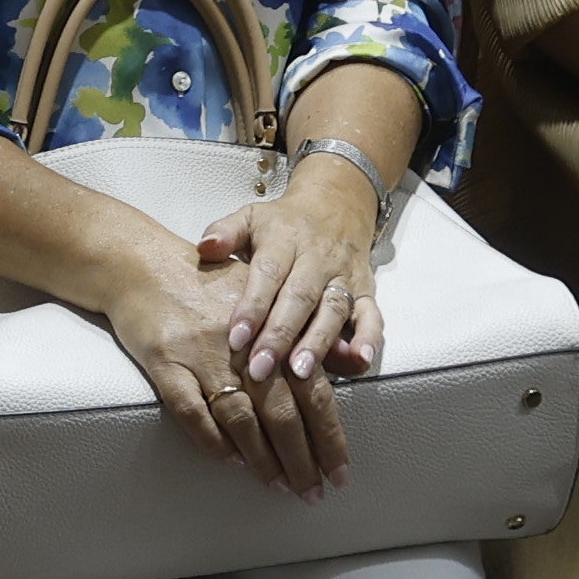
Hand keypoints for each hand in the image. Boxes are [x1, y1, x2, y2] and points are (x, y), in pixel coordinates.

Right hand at [101, 227, 344, 493]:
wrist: (144, 264)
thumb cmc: (210, 286)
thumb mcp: (265, 298)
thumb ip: (307, 333)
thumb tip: (354, 363)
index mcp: (273, 329)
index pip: (314, 390)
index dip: (329, 436)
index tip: (341, 473)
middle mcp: (243, 344)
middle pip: (282, 411)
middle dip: (302, 458)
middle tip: (314, 493)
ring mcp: (203, 354)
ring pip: (240, 418)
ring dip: (263, 459)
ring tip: (280, 486)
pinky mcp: (165, 362)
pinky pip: (190, 410)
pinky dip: (211, 440)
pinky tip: (229, 462)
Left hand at [190, 152, 389, 389]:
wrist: (335, 205)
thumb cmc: (282, 224)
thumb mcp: (250, 217)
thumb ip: (226, 232)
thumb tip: (205, 248)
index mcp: (285, 240)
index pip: (268, 275)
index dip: (253, 307)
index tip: (236, 339)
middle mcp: (317, 259)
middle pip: (300, 298)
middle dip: (280, 336)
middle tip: (260, 369)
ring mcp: (344, 276)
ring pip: (334, 310)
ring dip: (318, 342)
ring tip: (300, 373)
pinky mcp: (366, 291)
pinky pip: (372, 315)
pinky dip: (370, 338)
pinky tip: (360, 361)